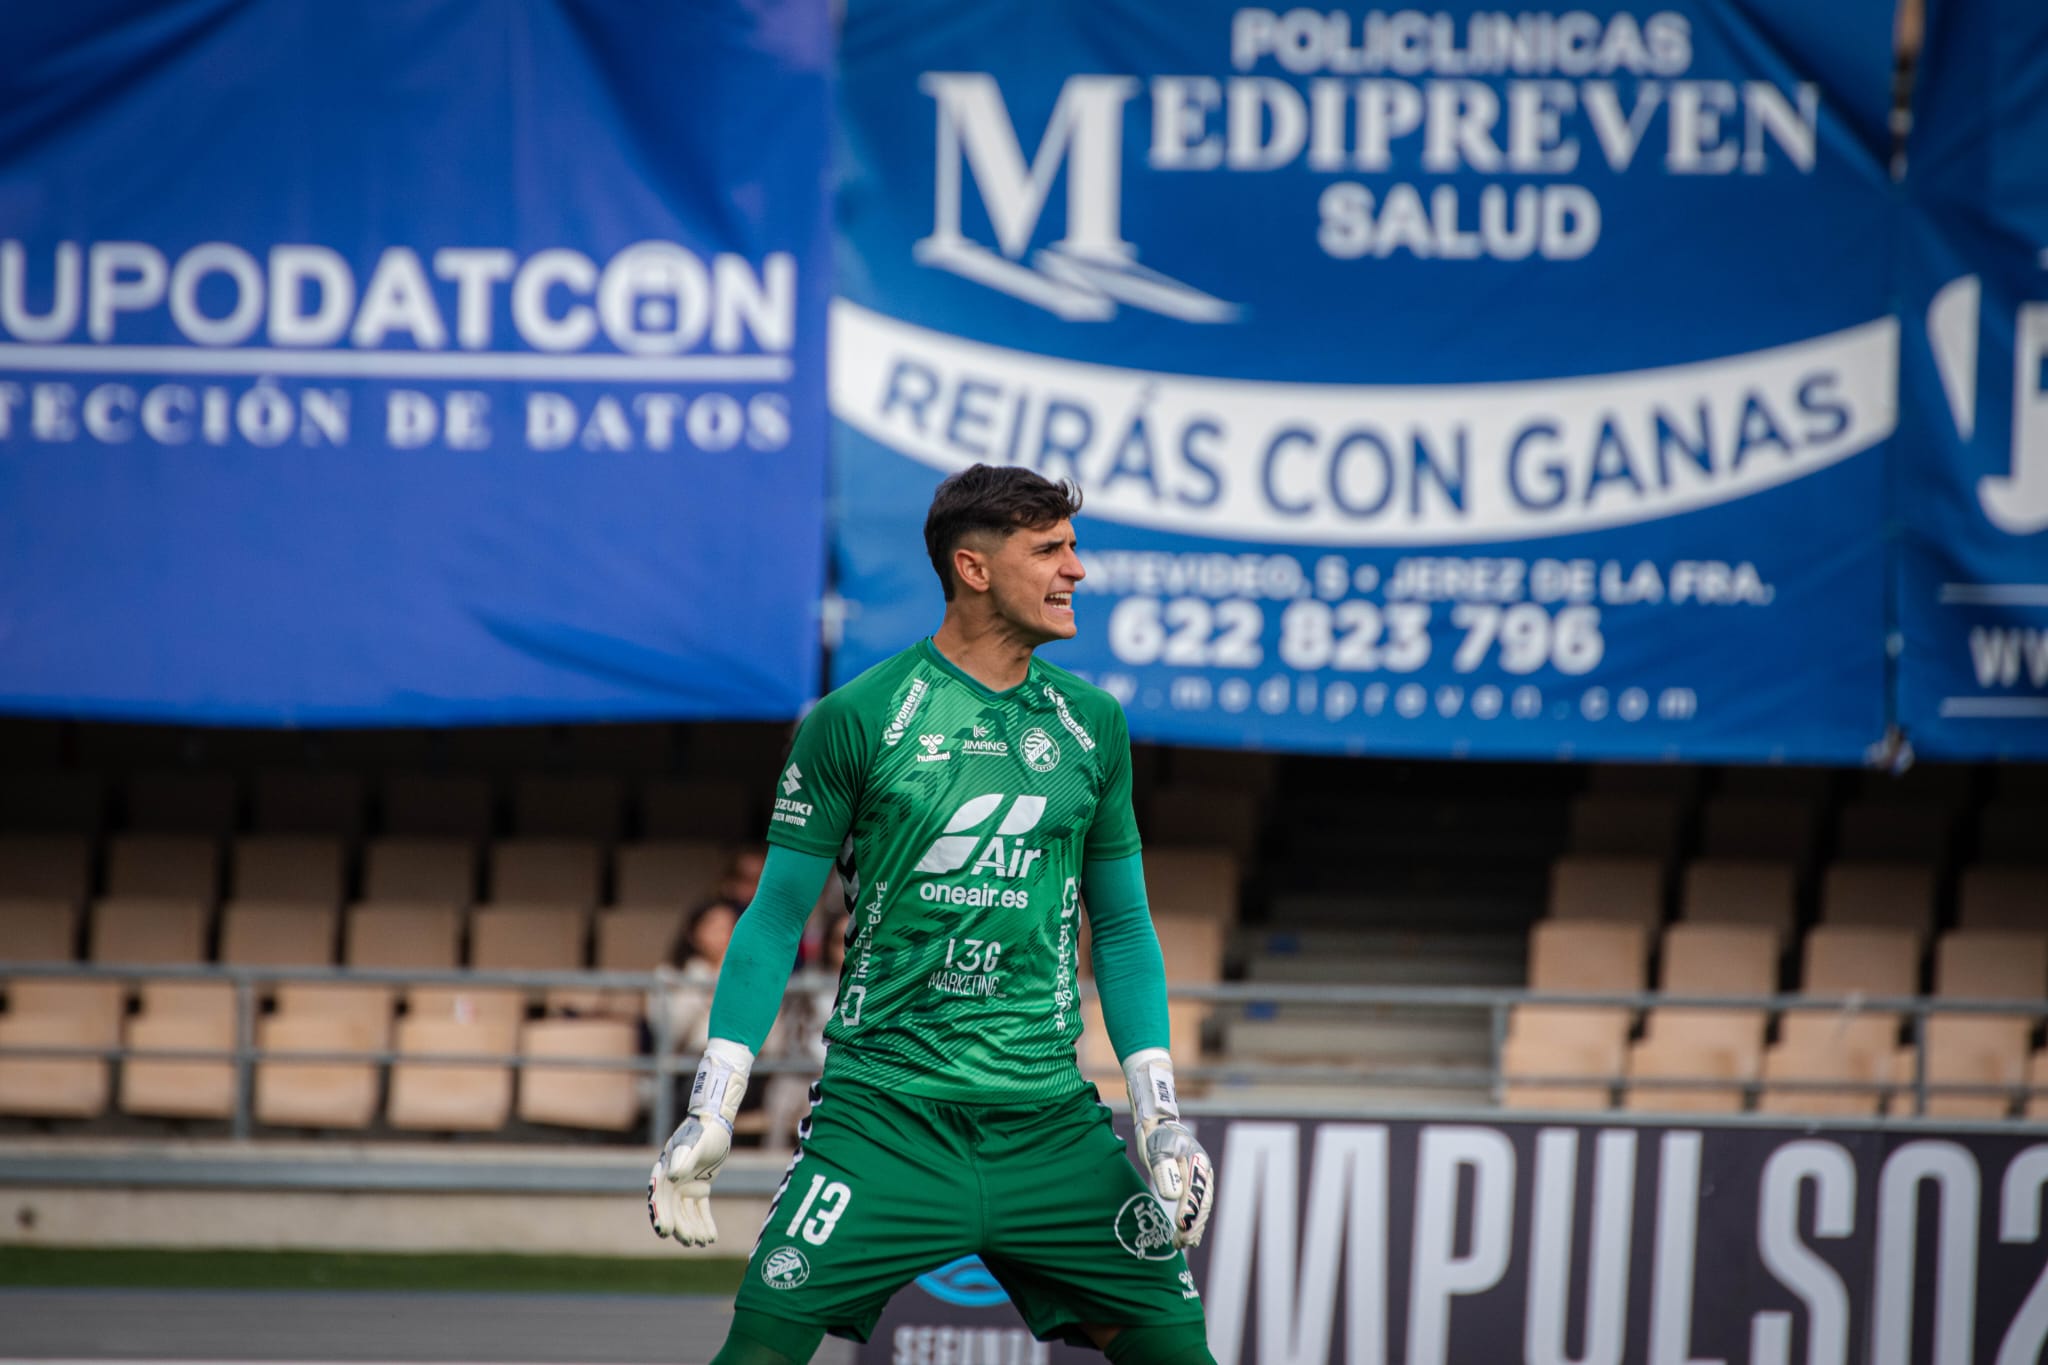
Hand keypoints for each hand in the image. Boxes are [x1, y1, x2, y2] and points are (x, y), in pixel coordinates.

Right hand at [648, 1114, 732, 1245]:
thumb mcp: (696, 1143)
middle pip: (673, 1209)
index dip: (661, 1214)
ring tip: (703, 1243)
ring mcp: (685, 1186)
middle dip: (680, 1226)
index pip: (659, 1196)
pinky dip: (705, 1222)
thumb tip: (672, 1177)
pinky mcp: (699, 1188)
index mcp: (665, 1169)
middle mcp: (672, 1181)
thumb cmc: (704, 1130)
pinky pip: (700, 1209)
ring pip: (686, 1212)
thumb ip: (684, 1159)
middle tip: (690, 1241)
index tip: (664, 1231)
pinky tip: (711, 1237)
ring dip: (693, 1228)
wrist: (717, 1122)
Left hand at [1122, 1046, 1214, 1247]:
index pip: (1195, 1193)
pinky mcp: (1190, 1184)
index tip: (1181, 1228)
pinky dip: (1191, 1221)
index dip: (1189, 1212)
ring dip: (1193, 1226)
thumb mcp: (1158, 1148)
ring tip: (1183, 1243)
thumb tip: (1172, 1196)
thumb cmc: (1157, 1134)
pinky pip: (1195, 1206)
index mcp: (1197, 1163)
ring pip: (1201, 1208)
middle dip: (1193, 1225)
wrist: (1159, 1122)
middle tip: (1182, 1242)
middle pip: (1202, 1204)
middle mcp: (1202, 1173)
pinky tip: (1185, 1234)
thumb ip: (1164, 1170)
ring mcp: (1198, 1179)